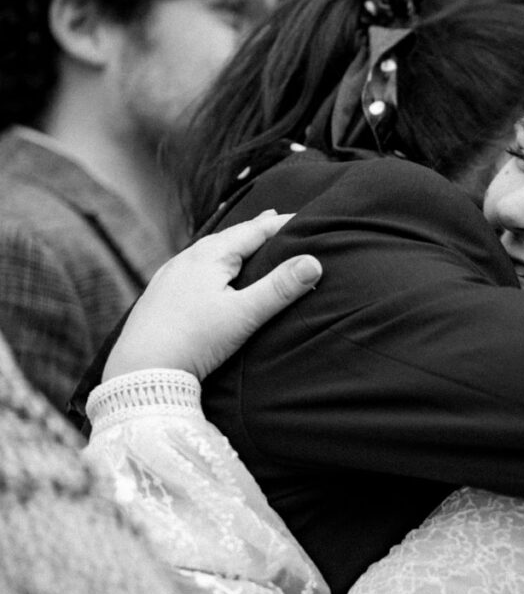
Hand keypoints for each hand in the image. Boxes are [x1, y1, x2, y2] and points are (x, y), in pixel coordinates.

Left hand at [103, 210, 321, 382]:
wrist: (139, 373)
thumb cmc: (194, 341)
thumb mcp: (245, 314)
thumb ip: (280, 288)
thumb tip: (313, 262)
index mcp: (209, 254)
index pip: (255, 230)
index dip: (282, 224)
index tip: (305, 219)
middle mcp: (186, 258)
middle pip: (230, 237)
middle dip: (256, 231)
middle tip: (277, 221)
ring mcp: (169, 277)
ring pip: (209, 253)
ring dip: (233, 247)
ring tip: (248, 244)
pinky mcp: (160, 296)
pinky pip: (193, 269)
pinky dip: (213, 265)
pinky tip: (211, 276)